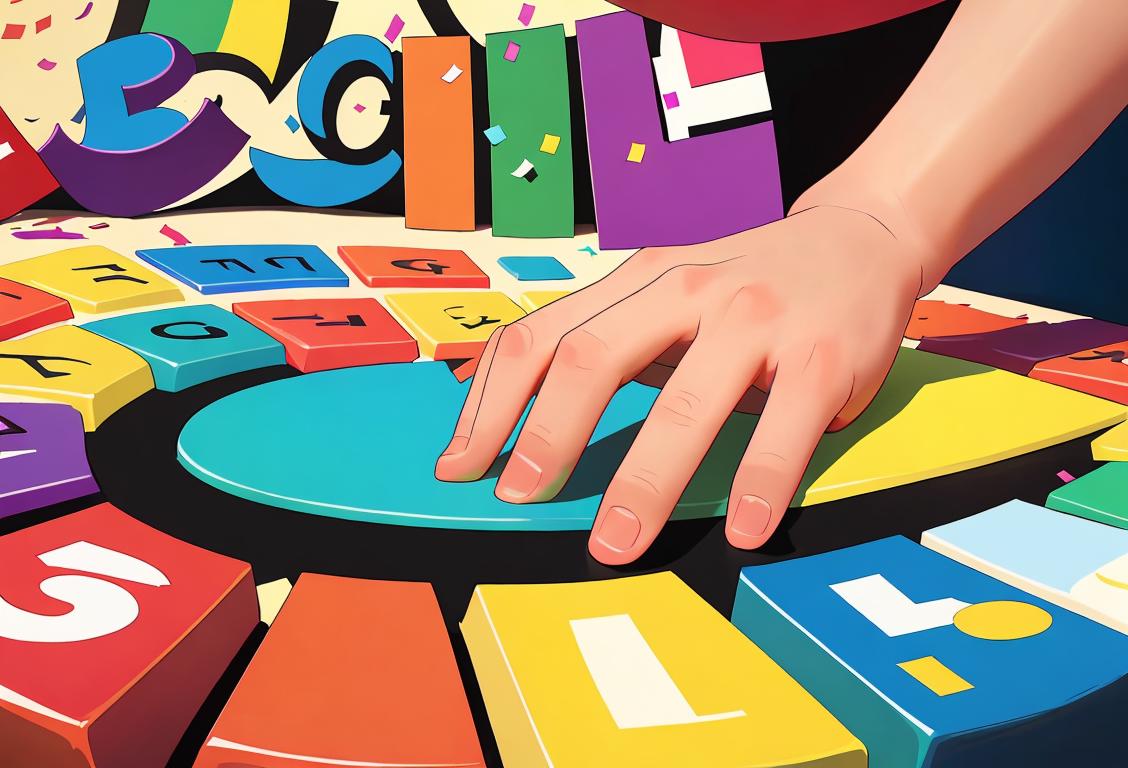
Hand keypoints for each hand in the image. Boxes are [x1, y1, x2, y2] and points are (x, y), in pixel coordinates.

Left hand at [435, 205, 924, 564]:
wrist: (860, 238)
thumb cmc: (744, 283)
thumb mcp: (663, 292)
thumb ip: (599, 338)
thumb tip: (501, 407)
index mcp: (637, 280)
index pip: (540, 337)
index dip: (490, 405)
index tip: (460, 465)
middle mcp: (688, 289)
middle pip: (593, 360)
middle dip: (547, 436)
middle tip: (519, 497)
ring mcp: (757, 320)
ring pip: (686, 404)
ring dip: (644, 482)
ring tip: (616, 543)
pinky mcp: (822, 356)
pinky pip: (783, 429)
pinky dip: (759, 485)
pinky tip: (744, 528)